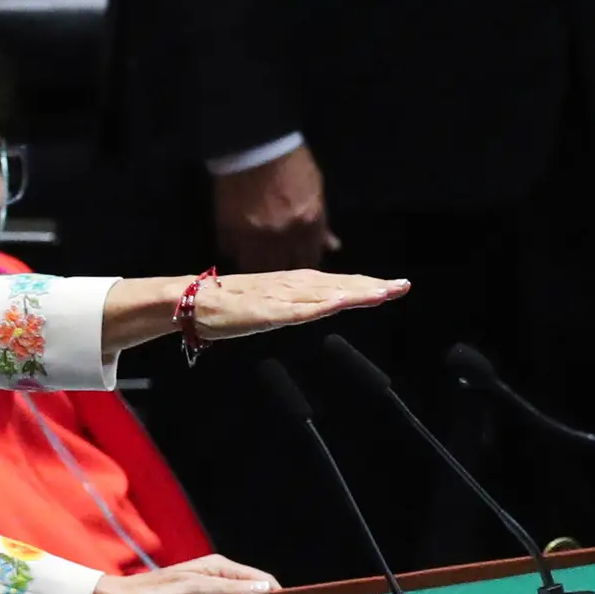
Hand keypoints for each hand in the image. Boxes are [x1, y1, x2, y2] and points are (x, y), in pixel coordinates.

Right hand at [193, 270, 408, 340]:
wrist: (192, 301)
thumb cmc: (228, 304)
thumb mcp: (269, 302)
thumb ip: (293, 302)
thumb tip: (317, 303)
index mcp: (294, 283)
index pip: (337, 282)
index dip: (366, 283)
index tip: (394, 285)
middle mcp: (292, 284)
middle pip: (338, 284)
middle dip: (371, 286)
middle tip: (402, 286)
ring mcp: (280, 297)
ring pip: (325, 293)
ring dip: (354, 292)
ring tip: (382, 293)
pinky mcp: (266, 311)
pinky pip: (297, 309)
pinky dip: (320, 305)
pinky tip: (340, 303)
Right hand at [212, 144, 339, 271]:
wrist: (255, 142)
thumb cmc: (291, 163)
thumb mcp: (314, 191)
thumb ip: (321, 223)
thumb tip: (331, 246)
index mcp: (307, 224)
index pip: (310, 263)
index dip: (304, 264)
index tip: (300, 263)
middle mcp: (281, 236)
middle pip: (281, 271)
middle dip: (281, 269)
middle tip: (278, 265)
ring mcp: (252, 235)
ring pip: (253, 268)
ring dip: (256, 265)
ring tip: (257, 260)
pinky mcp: (227, 228)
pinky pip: (230, 251)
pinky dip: (234, 250)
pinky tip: (238, 244)